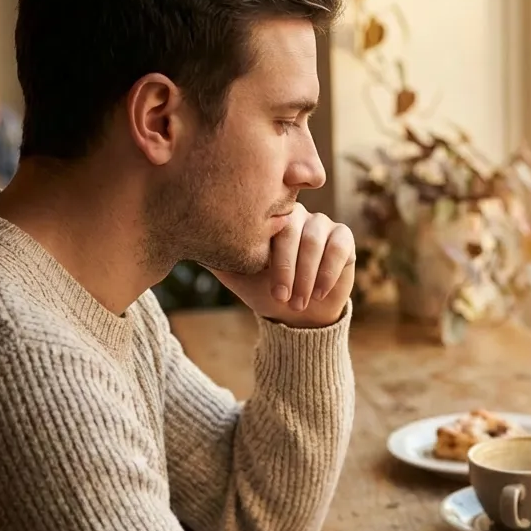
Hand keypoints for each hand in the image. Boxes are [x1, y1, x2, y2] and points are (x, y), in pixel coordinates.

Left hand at [210, 204, 355, 328]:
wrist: (296, 315)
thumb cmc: (264, 291)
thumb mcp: (237, 274)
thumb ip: (218, 256)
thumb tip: (186, 242)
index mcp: (269, 219)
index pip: (269, 224)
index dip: (269, 257)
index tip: (263, 284)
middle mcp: (296, 215)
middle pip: (294, 230)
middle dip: (288, 268)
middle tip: (282, 298)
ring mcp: (322, 224)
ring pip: (316, 239)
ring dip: (307, 275)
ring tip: (298, 302)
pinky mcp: (344, 238)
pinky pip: (339, 246)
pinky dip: (328, 272)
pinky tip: (318, 293)